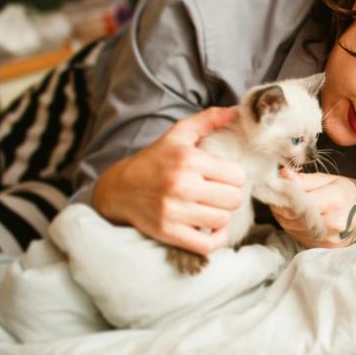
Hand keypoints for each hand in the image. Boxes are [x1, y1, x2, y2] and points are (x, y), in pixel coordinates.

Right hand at [93, 107, 245, 255]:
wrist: (118, 189)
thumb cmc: (155, 160)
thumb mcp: (178, 135)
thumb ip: (208, 119)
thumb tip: (237, 110)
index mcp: (188, 160)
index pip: (237, 175)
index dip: (235, 177)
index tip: (224, 177)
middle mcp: (181, 185)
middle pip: (234, 199)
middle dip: (230, 196)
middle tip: (218, 193)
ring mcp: (174, 211)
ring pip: (223, 220)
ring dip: (221, 216)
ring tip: (210, 207)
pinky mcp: (168, 233)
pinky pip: (207, 244)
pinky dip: (215, 239)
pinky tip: (209, 227)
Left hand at [270, 169, 355, 247]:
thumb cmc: (351, 193)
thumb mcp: (331, 180)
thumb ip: (305, 180)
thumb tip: (283, 174)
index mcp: (334, 200)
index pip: (296, 201)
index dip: (282, 194)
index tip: (276, 186)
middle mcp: (331, 222)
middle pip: (290, 216)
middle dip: (280, 204)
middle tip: (278, 194)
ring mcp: (328, 238)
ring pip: (290, 227)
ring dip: (284, 216)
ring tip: (288, 204)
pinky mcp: (324, 247)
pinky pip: (298, 235)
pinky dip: (293, 225)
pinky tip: (298, 216)